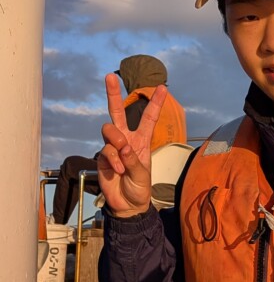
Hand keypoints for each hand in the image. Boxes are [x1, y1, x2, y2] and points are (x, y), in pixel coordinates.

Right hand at [97, 73, 166, 215]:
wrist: (127, 205)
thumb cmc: (139, 188)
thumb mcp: (142, 174)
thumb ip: (132, 160)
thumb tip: (122, 146)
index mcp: (141, 140)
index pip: (149, 118)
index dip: (155, 103)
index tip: (163, 87)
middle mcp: (126, 139)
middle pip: (117, 112)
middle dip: (113, 94)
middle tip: (109, 76)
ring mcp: (112, 147)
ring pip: (109, 130)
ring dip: (116, 141)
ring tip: (123, 158)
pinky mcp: (103, 157)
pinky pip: (106, 150)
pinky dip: (113, 159)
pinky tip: (118, 170)